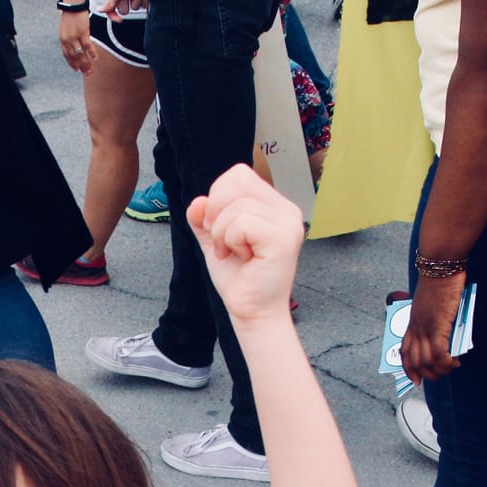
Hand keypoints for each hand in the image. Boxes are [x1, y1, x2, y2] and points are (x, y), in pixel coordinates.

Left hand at [59, 10, 95, 73]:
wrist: (73, 4)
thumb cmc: (71, 14)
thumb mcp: (67, 27)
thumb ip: (69, 37)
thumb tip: (74, 44)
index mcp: (62, 39)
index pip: (67, 55)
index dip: (71, 63)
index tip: (76, 69)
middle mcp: (67, 40)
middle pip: (74, 57)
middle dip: (80, 66)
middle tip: (86, 73)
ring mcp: (75, 37)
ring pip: (81, 54)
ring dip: (86, 63)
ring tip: (91, 70)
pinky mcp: (83, 33)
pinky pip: (88, 46)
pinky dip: (92, 53)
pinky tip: (95, 58)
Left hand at [187, 164, 302, 321]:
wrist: (251, 311)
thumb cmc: (238, 277)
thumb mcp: (214, 240)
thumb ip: (204, 218)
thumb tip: (198, 202)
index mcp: (273, 204)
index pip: (238, 174)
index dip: (218, 198)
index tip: (220, 230)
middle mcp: (286, 209)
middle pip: (235, 181)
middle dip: (216, 214)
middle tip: (224, 243)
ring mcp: (288, 222)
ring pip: (236, 206)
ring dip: (222, 234)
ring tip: (234, 253)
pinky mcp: (284, 237)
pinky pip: (242, 223)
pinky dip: (231, 241)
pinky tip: (243, 257)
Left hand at [401, 271, 462, 382]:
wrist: (439, 266)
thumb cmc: (439, 281)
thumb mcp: (432, 304)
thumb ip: (435, 320)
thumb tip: (447, 337)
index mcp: (411, 322)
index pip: (404, 351)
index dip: (408, 368)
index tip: (415, 380)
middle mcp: (415, 327)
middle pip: (414, 361)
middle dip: (427, 374)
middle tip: (440, 375)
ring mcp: (425, 327)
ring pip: (426, 361)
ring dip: (439, 370)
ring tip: (450, 368)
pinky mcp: (437, 325)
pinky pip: (438, 353)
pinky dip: (446, 363)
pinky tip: (454, 363)